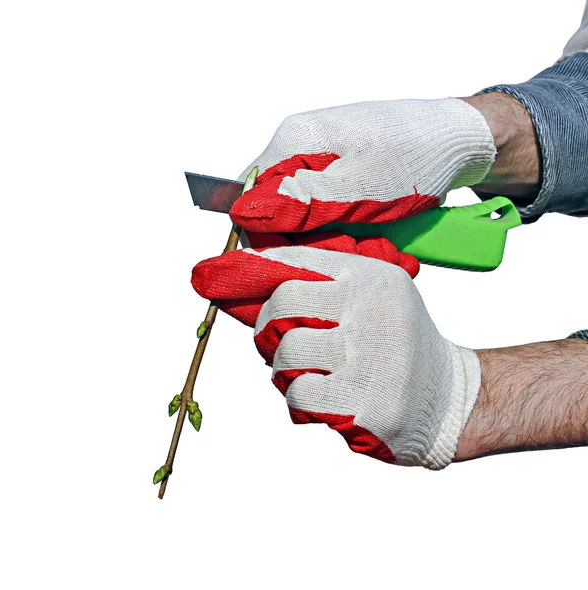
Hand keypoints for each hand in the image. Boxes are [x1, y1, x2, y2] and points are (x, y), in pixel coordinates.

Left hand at [192, 246, 480, 468]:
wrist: (447, 398)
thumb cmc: (397, 345)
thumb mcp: (374, 297)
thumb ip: (324, 288)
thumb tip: (253, 279)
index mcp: (370, 277)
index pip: (296, 261)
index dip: (254, 268)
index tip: (220, 275)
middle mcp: (370, 309)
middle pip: (283, 302)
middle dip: (266, 326)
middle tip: (273, 340)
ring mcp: (369, 356)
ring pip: (286, 351)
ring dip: (282, 368)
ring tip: (302, 373)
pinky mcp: (365, 401)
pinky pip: (299, 394)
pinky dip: (298, 399)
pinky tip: (319, 398)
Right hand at [230, 98, 495, 232]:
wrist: (461, 141)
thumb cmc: (418, 155)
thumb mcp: (360, 184)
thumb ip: (300, 200)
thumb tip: (244, 214)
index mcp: (294, 141)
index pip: (251, 200)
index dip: (270, 237)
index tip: (307, 257)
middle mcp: (301, 151)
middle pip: (279, 214)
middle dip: (313, 243)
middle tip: (354, 250)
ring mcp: (321, 166)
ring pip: (306, 222)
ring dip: (337, 242)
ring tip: (377, 245)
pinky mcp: (339, 181)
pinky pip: (328, 218)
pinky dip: (351, 234)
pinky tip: (379, 238)